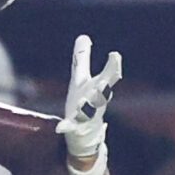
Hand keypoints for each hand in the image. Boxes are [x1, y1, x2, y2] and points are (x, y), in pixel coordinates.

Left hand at [57, 34, 123, 173]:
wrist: (85, 138)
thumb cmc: (84, 105)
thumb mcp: (81, 80)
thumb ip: (82, 59)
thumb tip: (83, 36)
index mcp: (97, 89)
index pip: (108, 76)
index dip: (112, 66)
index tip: (114, 54)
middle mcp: (95, 103)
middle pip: (103, 93)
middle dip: (105, 86)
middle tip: (105, 82)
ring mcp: (86, 117)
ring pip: (89, 111)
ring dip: (88, 106)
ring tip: (85, 100)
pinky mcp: (75, 129)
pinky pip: (70, 128)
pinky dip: (66, 127)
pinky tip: (60, 127)